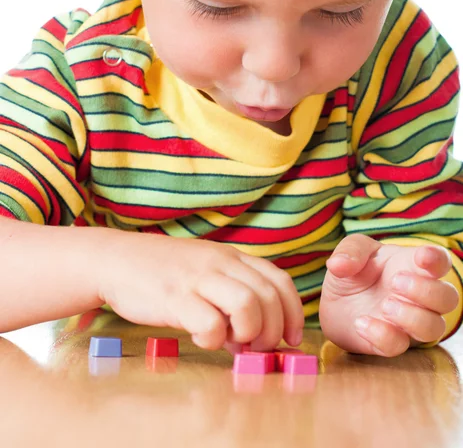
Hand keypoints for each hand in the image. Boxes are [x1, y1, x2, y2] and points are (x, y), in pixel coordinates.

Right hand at [98, 234, 304, 351]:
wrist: (117, 260)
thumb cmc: (164, 272)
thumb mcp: (204, 273)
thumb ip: (230, 298)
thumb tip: (250, 339)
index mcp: (231, 257)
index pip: (278, 280)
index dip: (294, 312)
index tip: (291, 337)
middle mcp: (219, 264)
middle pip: (268, 296)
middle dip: (273, 330)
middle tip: (257, 347)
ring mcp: (197, 279)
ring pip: (247, 304)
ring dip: (248, 332)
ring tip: (232, 342)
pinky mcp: (174, 298)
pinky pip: (209, 323)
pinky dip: (213, 339)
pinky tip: (201, 338)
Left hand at [319, 234, 459, 356]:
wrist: (333, 304)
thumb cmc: (353, 272)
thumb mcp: (351, 252)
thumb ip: (350, 251)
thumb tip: (339, 264)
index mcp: (412, 265)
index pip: (440, 261)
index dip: (438, 260)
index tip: (423, 258)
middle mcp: (418, 296)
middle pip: (448, 298)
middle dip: (428, 291)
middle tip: (396, 282)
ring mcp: (408, 322)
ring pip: (434, 327)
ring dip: (412, 317)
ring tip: (385, 305)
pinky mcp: (391, 342)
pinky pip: (399, 346)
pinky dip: (382, 335)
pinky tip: (361, 322)